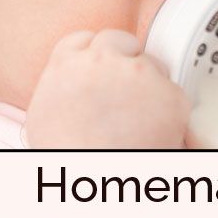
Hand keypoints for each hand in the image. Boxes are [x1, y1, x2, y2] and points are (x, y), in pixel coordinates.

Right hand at [25, 29, 190, 148]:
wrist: (93, 179)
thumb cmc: (67, 156)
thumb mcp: (44, 111)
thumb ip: (63, 81)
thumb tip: (75, 76)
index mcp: (66, 62)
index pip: (85, 39)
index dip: (95, 55)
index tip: (99, 71)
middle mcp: (103, 59)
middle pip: (119, 40)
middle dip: (123, 61)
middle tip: (121, 95)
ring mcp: (139, 74)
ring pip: (151, 64)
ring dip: (147, 83)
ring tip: (136, 120)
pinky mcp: (169, 94)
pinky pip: (173, 92)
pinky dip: (168, 108)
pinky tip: (152, 130)